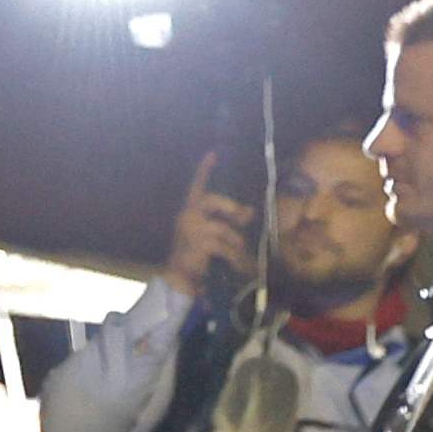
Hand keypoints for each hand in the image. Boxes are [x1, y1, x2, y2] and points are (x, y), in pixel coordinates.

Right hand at [160, 155, 255, 296]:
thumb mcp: (215, 234)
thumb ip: (229, 222)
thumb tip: (251, 211)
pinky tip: (237, 266)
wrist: (181, 278)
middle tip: (245, 216)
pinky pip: (225, 246)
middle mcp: (187, 216)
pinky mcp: (198, 243)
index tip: (213, 153)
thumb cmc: (198, 255)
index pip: (197, 186)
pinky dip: (235, 257)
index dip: (204, 169)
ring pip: (223, 228)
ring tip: (239, 256)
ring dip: (236, 243)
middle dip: (230, 207)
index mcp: (190, 211)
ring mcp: (190, 229)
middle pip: (210, 199)